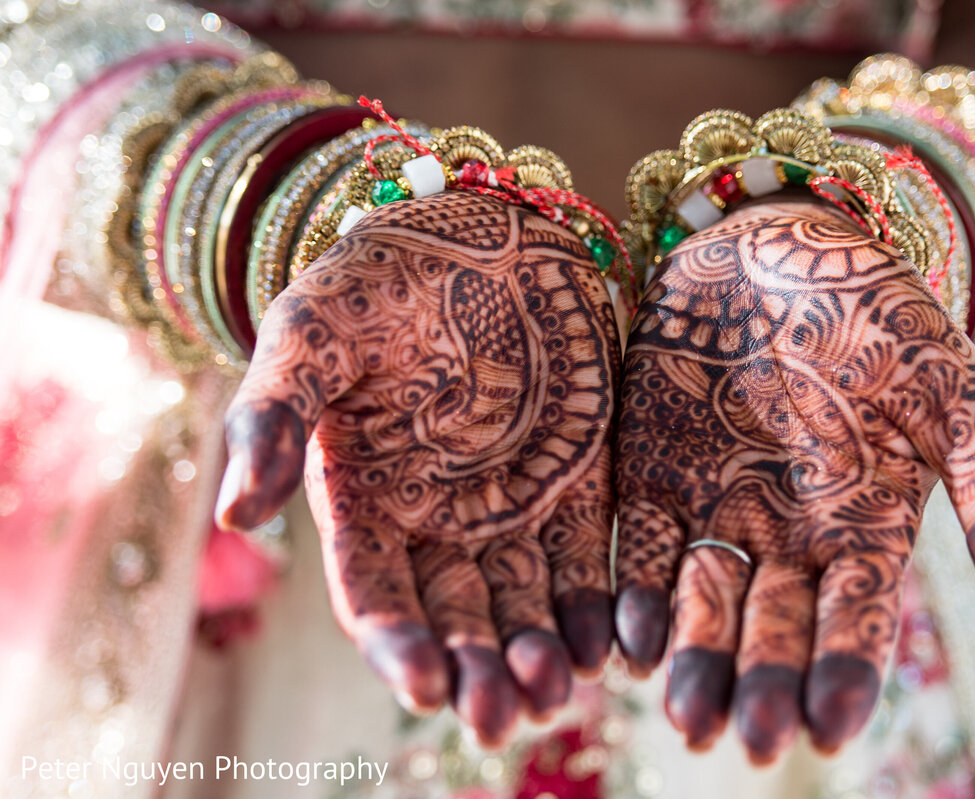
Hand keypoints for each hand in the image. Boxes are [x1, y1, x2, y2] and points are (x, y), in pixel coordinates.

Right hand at [215, 193, 618, 745]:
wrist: (468, 230)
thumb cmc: (373, 279)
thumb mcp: (309, 334)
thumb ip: (273, 416)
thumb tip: (239, 510)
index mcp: (366, 504)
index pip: (377, 594)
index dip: (398, 643)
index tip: (422, 685)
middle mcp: (440, 523)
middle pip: (460, 618)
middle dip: (479, 670)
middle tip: (504, 714)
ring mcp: (514, 506)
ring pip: (529, 602)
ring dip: (545, 651)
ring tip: (562, 686)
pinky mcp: (580, 482)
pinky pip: (595, 556)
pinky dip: (609, 603)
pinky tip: (624, 641)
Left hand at [613, 198, 974, 762]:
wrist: (781, 239)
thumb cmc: (878, 312)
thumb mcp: (950, 393)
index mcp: (863, 524)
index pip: (857, 618)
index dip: (846, 673)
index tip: (830, 731)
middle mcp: (786, 533)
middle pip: (772, 626)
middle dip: (760, 683)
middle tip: (746, 739)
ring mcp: (716, 507)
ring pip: (702, 601)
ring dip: (693, 658)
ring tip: (683, 712)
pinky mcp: (652, 475)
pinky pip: (640, 548)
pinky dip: (633, 592)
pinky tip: (626, 636)